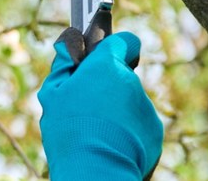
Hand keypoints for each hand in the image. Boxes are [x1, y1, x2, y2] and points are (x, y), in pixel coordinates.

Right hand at [37, 28, 162, 179]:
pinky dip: (126, 132)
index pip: (124, 41)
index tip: (100, 58)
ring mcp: (145, 107)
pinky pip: (138, 124)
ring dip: (115, 111)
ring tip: (94, 131)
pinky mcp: (155, 131)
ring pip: (128, 101)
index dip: (113, 47)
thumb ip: (63, 63)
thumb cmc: (69, 129)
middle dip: (106, 86)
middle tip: (85, 106)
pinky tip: (109, 144)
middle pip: (120, 76)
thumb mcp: (52, 93)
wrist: (97, 171)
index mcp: (107, 66)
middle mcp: (131, 81)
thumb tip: (70, 39)